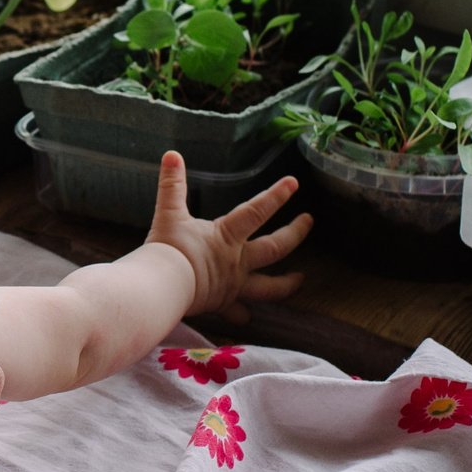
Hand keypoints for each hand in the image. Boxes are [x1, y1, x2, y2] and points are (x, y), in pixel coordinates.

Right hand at [144, 155, 312, 315]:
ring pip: (268, 287)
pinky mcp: (221, 305)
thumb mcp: (169, 213)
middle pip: (275, 248)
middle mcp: (237, 261)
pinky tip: (246, 317)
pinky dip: (242, 315)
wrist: (162, 287)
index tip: (294, 183)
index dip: (276, 195)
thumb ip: (172, 184)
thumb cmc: (168, 249)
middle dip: (295, 234)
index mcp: (227, 236)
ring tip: (300, 281)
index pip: (257, 211)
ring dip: (285, 285)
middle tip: (309, 221)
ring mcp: (232, 286)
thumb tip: (171, 155)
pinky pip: (236, 313)